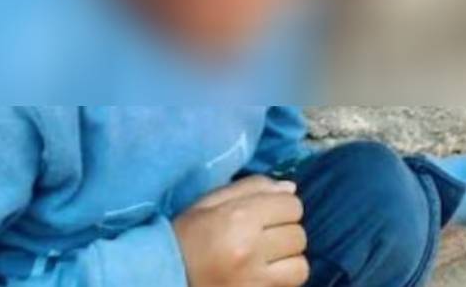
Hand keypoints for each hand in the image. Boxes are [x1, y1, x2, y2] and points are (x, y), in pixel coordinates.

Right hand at [173, 175, 308, 286]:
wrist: (163, 276)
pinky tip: (266, 272)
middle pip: (298, 233)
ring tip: (267, 258)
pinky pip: (293, 282)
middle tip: (264, 238)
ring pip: (301, 262)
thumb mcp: (208, 203)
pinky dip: (286, 277)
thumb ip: (251, 188)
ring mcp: (255, 277)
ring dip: (288, 258)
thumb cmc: (186, 237)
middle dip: (285, 232)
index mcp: (237, 217)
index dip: (282, 207)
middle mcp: (250, 248)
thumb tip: (290, 188)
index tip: (267, 214)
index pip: (292, 205)